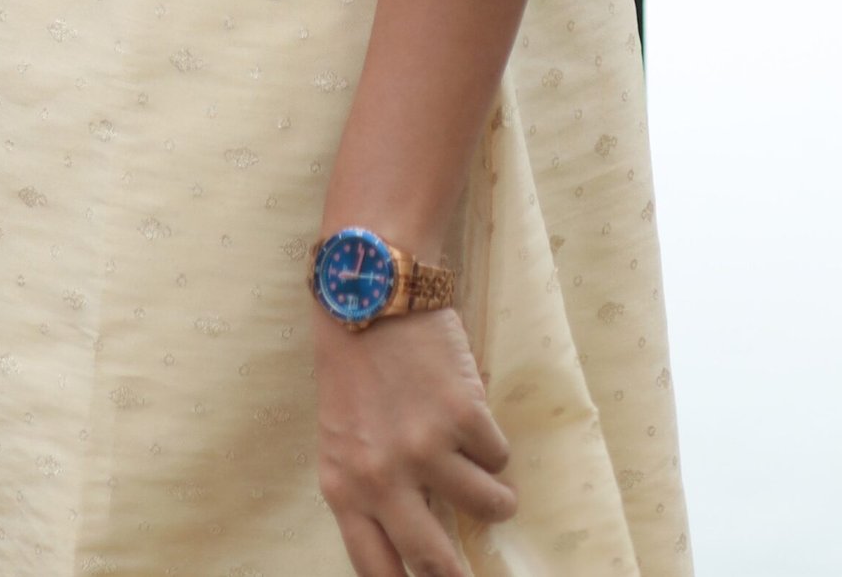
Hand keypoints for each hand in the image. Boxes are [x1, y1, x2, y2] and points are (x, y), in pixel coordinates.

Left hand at [313, 302, 515, 576]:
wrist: (369, 292)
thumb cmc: (351, 362)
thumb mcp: (343, 435)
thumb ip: (369, 487)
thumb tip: (415, 539)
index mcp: (342, 486)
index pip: (374, 570)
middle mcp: (382, 478)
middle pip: (435, 564)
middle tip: (476, 575)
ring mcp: (426, 450)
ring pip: (488, 507)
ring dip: (497, 499)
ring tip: (490, 479)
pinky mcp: (464, 417)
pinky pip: (499, 457)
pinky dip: (493, 444)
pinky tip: (473, 416)